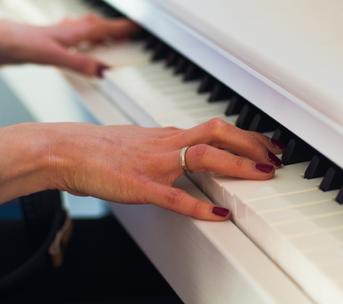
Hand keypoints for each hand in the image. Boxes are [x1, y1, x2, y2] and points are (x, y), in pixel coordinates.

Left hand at [0, 14, 138, 76]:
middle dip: (110, 29)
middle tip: (124, 32)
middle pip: (93, 27)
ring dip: (95, 33)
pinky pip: (68, 42)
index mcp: (68, 33)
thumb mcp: (50, 56)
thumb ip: (77, 63)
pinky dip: (77, 43)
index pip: (101, 29)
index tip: (136, 27)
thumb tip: (102, 70)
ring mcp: (52, 38)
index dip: (120, 29)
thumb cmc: (12, 43)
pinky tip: (70, 48)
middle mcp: (62, 33)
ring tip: (104, 38)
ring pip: (80, 32)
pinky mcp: (42, 46)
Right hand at [44, 119, 284, 220]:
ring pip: (203, 155)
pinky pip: (175, 195)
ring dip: (237, 163)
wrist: (66, 149)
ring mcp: (154, 163)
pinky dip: (200, 205)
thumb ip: (161, 146)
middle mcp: (165, 143)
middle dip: (252, 142)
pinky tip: (219, 214)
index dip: (243, 134)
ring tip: (262, 173)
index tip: (263, 141)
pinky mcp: (140, 185)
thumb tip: (178, 152)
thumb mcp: (136, 141)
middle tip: (276, 154)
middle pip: (217, 133)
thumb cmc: (97, 147)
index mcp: (164, 135)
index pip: (212, 128)